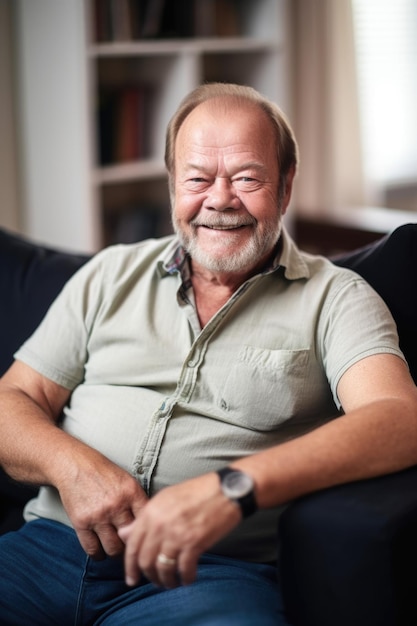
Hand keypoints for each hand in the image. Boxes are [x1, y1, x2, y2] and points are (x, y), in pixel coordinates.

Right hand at [57, 451, 147, 559]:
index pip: (146, 522)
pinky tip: (100, 548)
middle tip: (129, 545)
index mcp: (132, 493)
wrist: (75, 465)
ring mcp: (98, 515)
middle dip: (131, 544)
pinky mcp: (81, 523)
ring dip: (115, 551)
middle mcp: (116, 505)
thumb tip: (149, 526)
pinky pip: (93, 550)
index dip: (146, 532)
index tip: (143, 537)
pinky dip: (98, 554)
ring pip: (114, 549)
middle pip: (131, 539)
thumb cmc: (104, 474)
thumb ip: (138, 502)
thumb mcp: (127, 481)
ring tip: (115, 547)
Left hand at [118, 472, 241, 588]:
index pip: (133, 545)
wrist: (225, 489)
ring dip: (166, 581)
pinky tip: (188, 579)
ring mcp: (176, 535)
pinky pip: (184, 569)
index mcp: (151, 511)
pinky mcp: (194, 544)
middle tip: (155, 582)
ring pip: (163, 569)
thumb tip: (124, 534)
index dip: (130, 566)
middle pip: (145, 561)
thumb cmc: (197, 491)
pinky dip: (186, 578)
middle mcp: (160, 525)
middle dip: (148, 576)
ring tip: (171, 582)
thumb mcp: (166, 498)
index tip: (131, 578)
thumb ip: (144, 518)